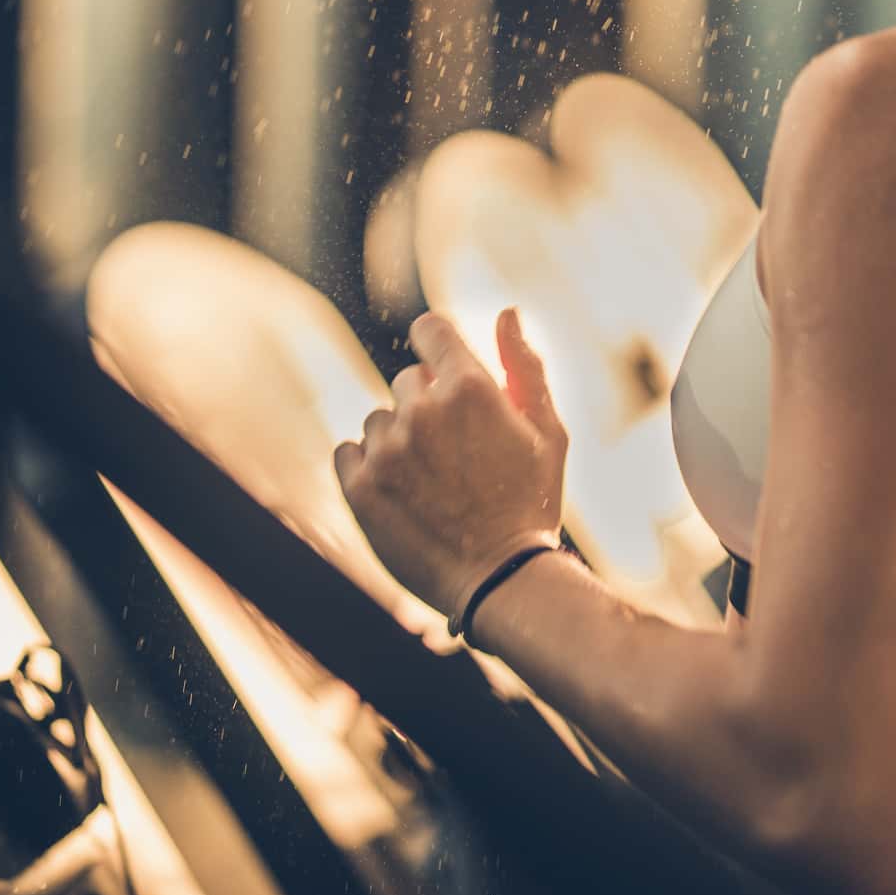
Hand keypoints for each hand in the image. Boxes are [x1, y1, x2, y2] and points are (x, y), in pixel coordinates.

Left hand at [333, 308, 569, 627]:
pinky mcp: (359, 487)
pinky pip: (347, 453)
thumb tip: (507, 312)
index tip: (445, 372)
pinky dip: (368, 468)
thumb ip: (524, 367)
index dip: (438, 346)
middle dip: (429, 406)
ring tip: (433, 485)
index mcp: (470, 389)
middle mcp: (422, 411)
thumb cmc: (532, 505)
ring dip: (400, 441)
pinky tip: (402, 495)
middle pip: (408, 380)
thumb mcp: (548, 433)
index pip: (430, 330)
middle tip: (458, 455)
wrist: (500, 582)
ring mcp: (386, 449)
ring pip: (379, 420)